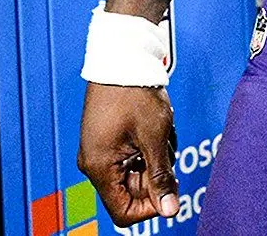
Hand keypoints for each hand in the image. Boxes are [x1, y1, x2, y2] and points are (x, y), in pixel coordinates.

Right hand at [78, 83, 178, 224]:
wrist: (124, 54)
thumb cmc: (134, 90)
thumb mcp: (154, 136)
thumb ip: (161, 176)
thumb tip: (170, 210)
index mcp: (99, 167)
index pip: (123, 212)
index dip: (150, 207)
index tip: (170, 188)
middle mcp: (95, 162)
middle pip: (131, 190)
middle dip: (156, 172)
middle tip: (168, 147)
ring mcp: (101, 148)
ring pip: (136, 170)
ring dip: (155, 155)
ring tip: (162, 129)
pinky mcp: (108, 137)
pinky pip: (132, 153)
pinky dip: (149, 143)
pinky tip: (156, 124)